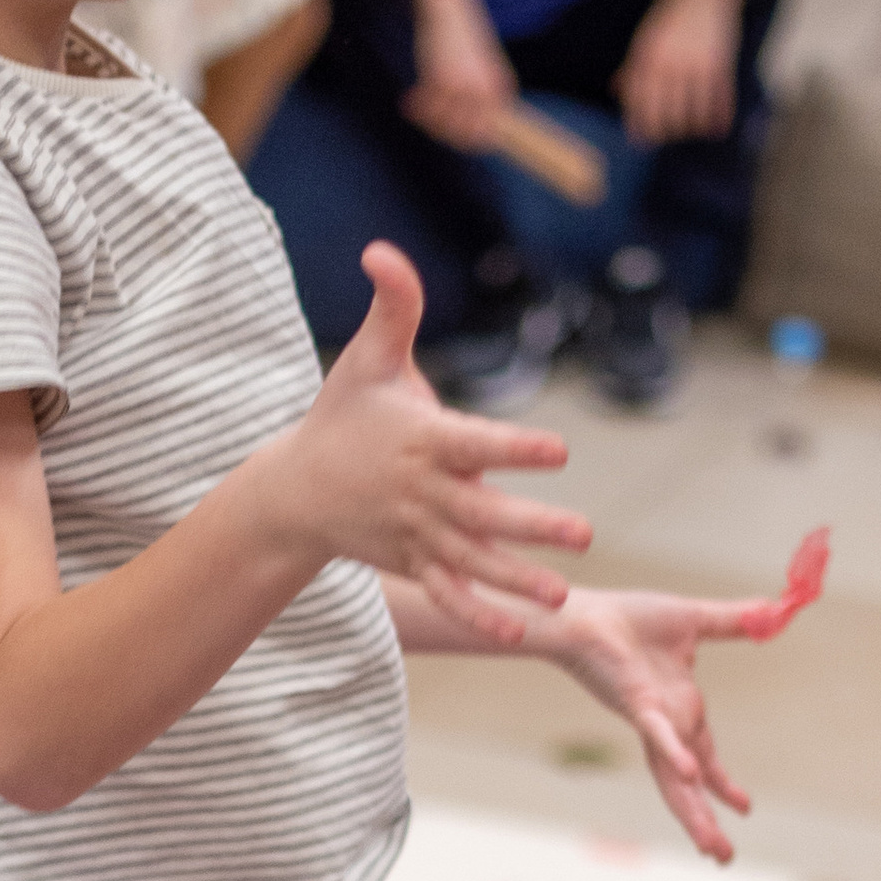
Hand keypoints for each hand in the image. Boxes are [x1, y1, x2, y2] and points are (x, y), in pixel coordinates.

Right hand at [274, 244, 588, 636]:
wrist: (295, 489)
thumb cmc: (344, 415)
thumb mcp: (366, 358)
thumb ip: (393, 306)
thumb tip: (381, 249)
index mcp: (424, 439)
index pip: (477, 443)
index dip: (516, 447)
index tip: (560, 450)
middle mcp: (423, 492)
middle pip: (484, 511)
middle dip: (532, 525)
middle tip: (585, 534)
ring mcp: (417, 534)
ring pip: (473, 561)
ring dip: (515, 580)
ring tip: (561, 596)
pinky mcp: (413, 563)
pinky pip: (447, 593)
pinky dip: (476, 615)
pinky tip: (516, 632)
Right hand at [404, 0, 516, 153]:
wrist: (446, 6)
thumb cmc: (460, 40)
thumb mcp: (479, 68)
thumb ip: (478, 98)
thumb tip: (467, 134)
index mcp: (502, 89)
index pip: (489, 133)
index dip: (467, 141)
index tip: (449, 133)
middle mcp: (487, 93)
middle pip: (466, 136)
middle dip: (444, 133)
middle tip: (430, 120)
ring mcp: (466, 88)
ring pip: (445, 126)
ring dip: (429, 120)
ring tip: (421, 104)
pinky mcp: (444, 80)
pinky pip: (428, 109)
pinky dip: (417, 106)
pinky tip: (411, 96)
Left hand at [546, 587, 757, 861]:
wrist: (585, 612)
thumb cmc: (628, 620)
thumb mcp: (696, 621)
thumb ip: (734, 621)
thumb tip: (773, 610)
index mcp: (680, 711)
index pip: (705, 758)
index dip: (721, 785)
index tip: (744, 809)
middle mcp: (666, 725)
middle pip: (689, 785)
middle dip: (705, 822)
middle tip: (724, 858)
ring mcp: (651, 720)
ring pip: (674, 776)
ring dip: (694, 811)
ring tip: (712, 847)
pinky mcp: (636, 704)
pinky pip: (659, 734)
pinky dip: (674, 753)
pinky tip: (689, 775)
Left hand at [616, 0, 740, 144]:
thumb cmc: (671, 14)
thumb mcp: (645, 37)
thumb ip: (632, 65)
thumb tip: (616, 90)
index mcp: (648, 57)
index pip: (639, 101)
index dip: (638, 124)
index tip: (640, 140)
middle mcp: (670, 65)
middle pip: (666, 113)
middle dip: (664, 131)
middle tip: (666, 137)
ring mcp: (696, 66)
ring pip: (693, 113)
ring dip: (691, 128)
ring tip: (691, 131)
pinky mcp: (720, 65)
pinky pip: (719, 101)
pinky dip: (719, 119)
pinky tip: (716, 129)